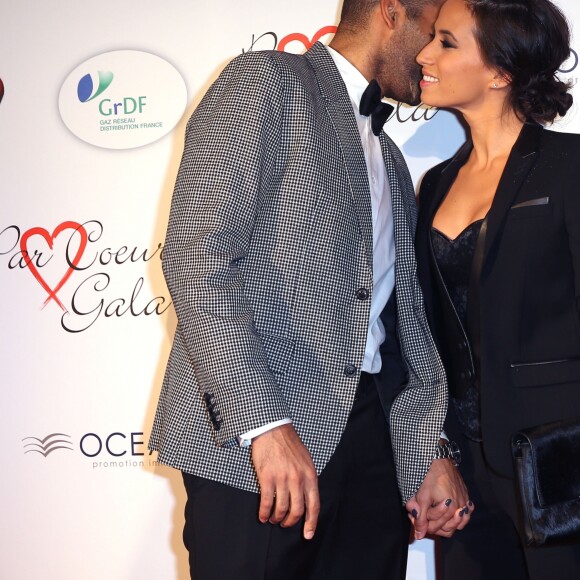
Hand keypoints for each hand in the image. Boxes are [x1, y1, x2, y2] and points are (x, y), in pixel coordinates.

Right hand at [251, 423, 319, 539]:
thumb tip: (307, 495)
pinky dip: (264, 512)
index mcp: (310, 475)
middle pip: (297, 510)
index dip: (311, 522)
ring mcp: (282, 479)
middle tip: (285, 524)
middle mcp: (298, 480)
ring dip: (276, 518)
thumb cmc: (289, 443)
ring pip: (281, 509)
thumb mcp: (306, 460)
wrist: (273, 429)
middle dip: (290, 522)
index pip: (314, 505)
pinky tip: (262, 516)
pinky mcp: (267, 478)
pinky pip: (266, 502)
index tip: (308, 534)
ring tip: (273, 519)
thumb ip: (307, 478)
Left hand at [405, 458, 472, 538]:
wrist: (438, 457)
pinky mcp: (466, 495)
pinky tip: (450, 510)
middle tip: (422, 514)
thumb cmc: (430, 474)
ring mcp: (464, 501)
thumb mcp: (421, 496)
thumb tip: (419, 535)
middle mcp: (459, 507)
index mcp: (449, 508)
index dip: (422, 524)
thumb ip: (420, 517)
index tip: (414, 516)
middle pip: (447, 529)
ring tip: (433, 513)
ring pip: (457, 524)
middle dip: (433, 524)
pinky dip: (457, 515)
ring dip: (445, 522)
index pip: (435, 528)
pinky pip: (465, 513)